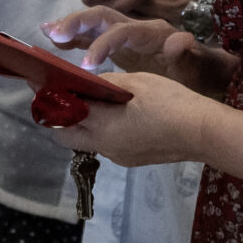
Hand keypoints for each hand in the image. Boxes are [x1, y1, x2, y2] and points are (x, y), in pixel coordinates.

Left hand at [42, 70, 214, 168]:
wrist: (202, 132)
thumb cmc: (170, 102)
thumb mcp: (136, 83)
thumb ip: (106, 83)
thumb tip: (85, 83)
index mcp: (101, 123)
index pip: (63, 110)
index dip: (50, 96)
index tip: (40, 83)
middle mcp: (103, 144)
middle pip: (65, 135)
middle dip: (59, 117)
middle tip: (65, 96)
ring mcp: (117, 155)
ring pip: (85, 141)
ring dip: (82, 125)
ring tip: (91, 104)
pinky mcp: (130, 160)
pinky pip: (106, 145)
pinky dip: (102, 131)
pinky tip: (117, 118)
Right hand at [44, 7, 235, 96]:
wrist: (208, 73)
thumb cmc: (202, 73)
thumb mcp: (199, 67)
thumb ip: (188, 55)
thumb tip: (179, 41)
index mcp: (153, 33)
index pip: (122, 31)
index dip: (103, 44)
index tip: (86, 65)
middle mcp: (137, 28)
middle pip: (103, 16)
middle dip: (77, 22)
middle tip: (53, 33)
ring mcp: (126, 34)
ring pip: (94, 22)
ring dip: (71, 25)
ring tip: (46, 31)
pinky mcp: (120, 44)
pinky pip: (93, 35)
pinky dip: (74, 36)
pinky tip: (55, 39)